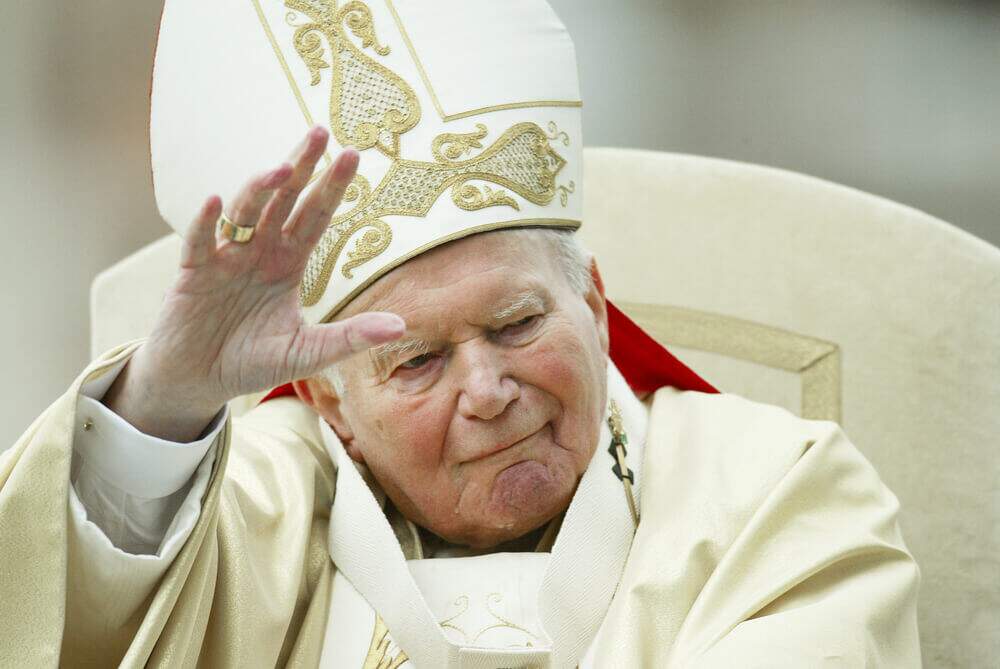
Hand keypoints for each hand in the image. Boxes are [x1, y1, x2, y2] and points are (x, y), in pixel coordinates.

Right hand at [103, 126, 403, 440]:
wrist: (200, 381)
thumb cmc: (253, 362)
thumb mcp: (308, 352)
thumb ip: (350, 338)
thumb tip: (401, 327)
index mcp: (288, 262)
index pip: (315, 215)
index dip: (332, 186)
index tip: (353, 154)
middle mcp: (259, 251)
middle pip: (283, 199)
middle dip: (302, 166)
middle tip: (321, 132)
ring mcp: (225, 259)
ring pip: (244, 213)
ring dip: (260, 189)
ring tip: (283, 168)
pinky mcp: (192, 275)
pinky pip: (198, 243)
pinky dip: (205, 223)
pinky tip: (214, 201)